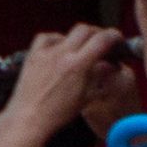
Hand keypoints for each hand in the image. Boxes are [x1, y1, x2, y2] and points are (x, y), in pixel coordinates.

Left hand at [0, 17, 126, 142]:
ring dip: (76, 37)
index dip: (113, 36)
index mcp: (78, 65)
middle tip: (101, 40)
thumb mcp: (87, 96)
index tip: (117, 38)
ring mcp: (45, 53)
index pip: (101, 40)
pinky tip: (59, 48)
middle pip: (84, 30)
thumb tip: (110, 64)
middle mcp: (61, 54)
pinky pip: (46, 38)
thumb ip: (99, 76)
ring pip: (65, 33)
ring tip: (80, 47)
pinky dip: (55, 39)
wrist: (29, 117)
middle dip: (96, 33)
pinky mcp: (32, 55)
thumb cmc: (58, 112)